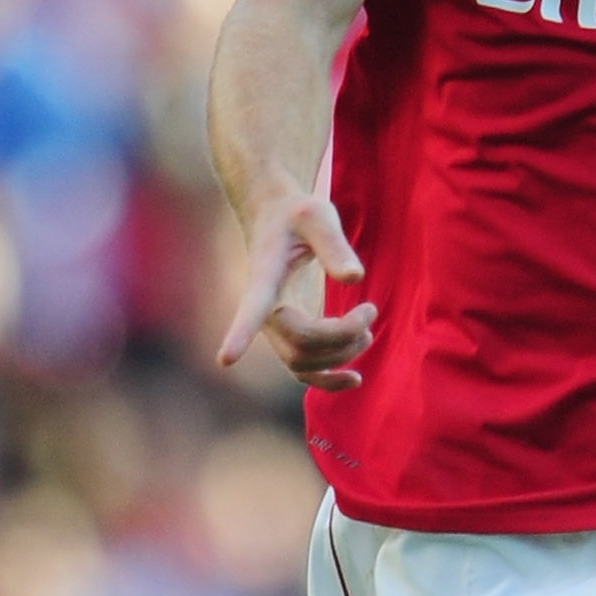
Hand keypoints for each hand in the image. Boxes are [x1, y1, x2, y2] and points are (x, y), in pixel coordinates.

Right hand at [217, 191, 376, 391]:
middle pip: (298, 346)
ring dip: (340, 356)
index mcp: (264, 277)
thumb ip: (334, 245)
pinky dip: (328, 380)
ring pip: (302, 364)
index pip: (252, 308)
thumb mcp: (317, 216)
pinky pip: (304, 371)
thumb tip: (355, 278)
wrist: (278, 219)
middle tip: (369, 310)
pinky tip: (355, 379)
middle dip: (341, 337)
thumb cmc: (297, 214)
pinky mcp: (291, 335)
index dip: (240, 332)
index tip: (225, 359)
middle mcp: (265, 311)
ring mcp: (276, 327)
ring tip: (367, 331)